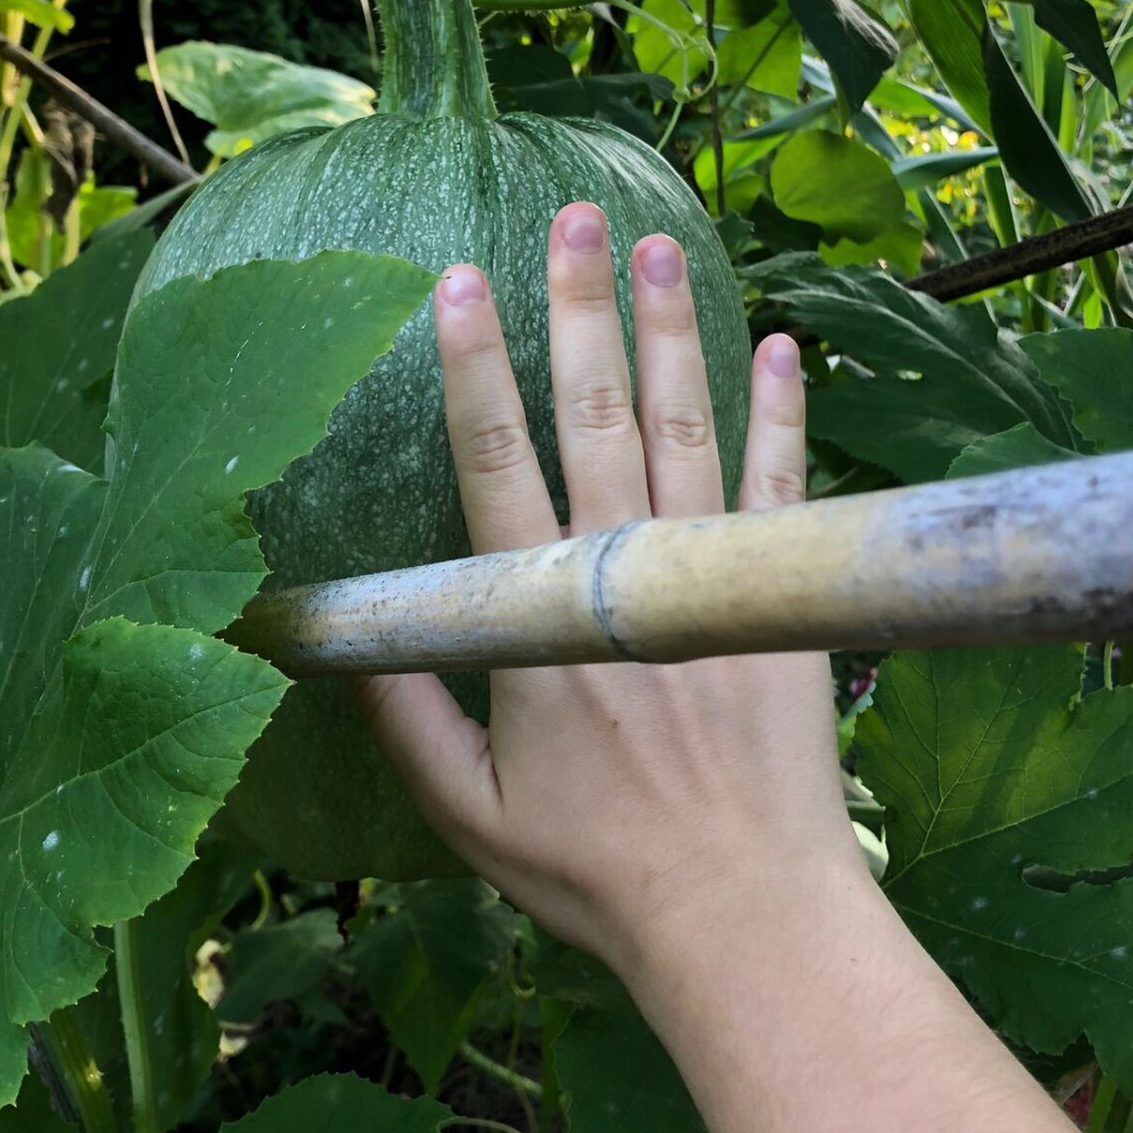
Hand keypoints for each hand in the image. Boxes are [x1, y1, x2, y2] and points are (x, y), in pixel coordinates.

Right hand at [355, 202, 864, 978]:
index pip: (493, 466)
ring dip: (671, 333)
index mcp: (539, 621)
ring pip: (685, 430)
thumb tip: (349, 642)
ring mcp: (708, 578)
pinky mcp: (777, 598)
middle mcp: (623, 575)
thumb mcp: (469, 816)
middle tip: (575, 218)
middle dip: (580, 311)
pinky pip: (781, 486)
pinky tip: (782, 345)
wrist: (745, 914)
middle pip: (596, 417)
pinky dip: (782, 415)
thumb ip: (408, 721)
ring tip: (659, 245)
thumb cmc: (597, 871)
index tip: (457, 282)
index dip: (473, 369)